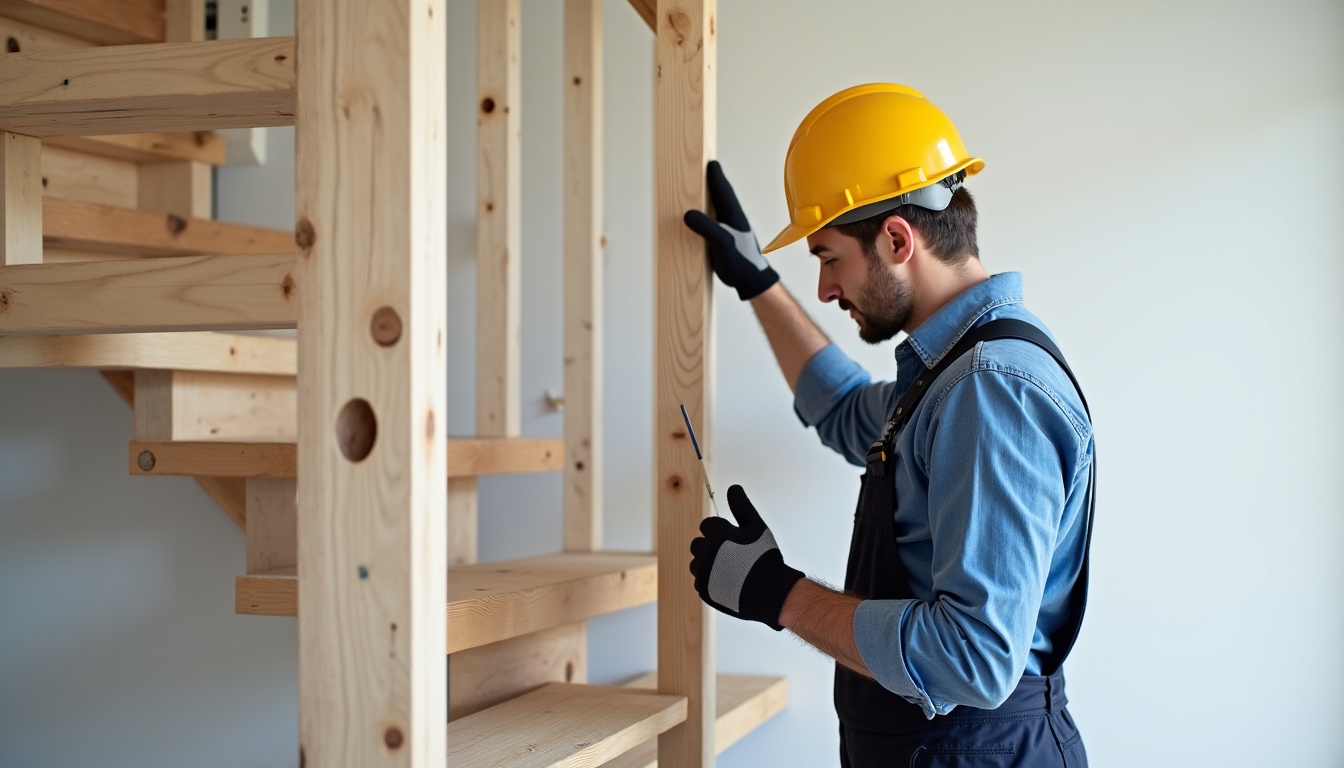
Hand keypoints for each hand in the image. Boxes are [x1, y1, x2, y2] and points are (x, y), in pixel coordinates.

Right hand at [683, 161, 779, 300]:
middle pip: (717, 194)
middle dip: (709, 181)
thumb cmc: (742, 263)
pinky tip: (694, 216)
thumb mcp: (723, 244)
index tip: (709, 161)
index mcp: (733, 214)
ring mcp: (726, 228)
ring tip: (693, 187)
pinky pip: (709, 221)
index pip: (722, 189)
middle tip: (699, 166)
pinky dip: (701, 215)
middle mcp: (730, 218)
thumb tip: (687, 214)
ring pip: (713, 207)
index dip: (715, 175)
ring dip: (704, 197)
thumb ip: (707, 229)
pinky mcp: (721, 238)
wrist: (750, 281)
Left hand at [689, 485, 803, 629]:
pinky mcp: (703, 590)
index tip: (736, 542)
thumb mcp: (757, 527)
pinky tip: (728, 583)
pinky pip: (700, 580)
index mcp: (716, 534)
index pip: (707, 525)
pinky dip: (710, 580)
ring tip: (731, 570)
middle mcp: (705, 552)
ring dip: (708, 564)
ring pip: (696, 563)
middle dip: (712, 547)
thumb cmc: (765, 557)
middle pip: (698, 544)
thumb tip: (733, 487)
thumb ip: (742, 506)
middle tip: (734, 556)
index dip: (723, 533)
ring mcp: (702, 573)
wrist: (770, 592)